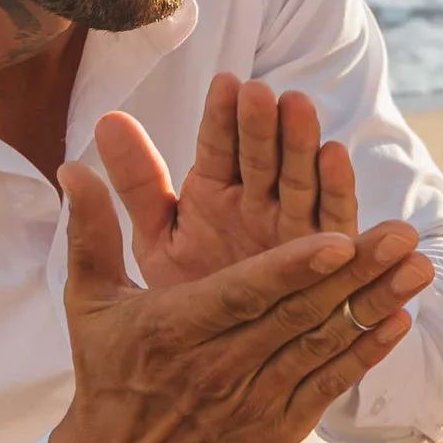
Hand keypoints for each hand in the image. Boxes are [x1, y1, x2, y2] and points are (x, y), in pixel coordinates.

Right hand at [49, 166, 432, 442]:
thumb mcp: (88, 302)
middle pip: (297, 314)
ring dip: (374, 306)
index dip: (293, 269)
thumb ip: (91, 231)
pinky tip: (399, 320)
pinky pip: (328, 386)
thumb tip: (73, 164)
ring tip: (418, 267)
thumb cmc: (106, 372)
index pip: (243, 294)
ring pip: (321, 346)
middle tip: (402, 234)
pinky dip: (365, 354)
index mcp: (173, 329)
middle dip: (355, 274)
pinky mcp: (276, 429)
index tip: (337, 238)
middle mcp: (216, 368)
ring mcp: (251, 402)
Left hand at [93, 74, 362, 289]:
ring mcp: (294, 223)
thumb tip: (105, 119)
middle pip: (262, 156)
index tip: (225, 84)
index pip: (218, 147)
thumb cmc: (187, 293)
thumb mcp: (158, 235)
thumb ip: (137, 182)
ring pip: (299, 178)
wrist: (213, 358)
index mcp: (215, 190)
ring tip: (298, 107)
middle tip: (261, 93)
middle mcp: (258, 200)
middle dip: (262, 125)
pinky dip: (336, 187)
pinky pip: (333, 218)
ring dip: (301, 142)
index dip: (221, 118)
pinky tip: (334, 155)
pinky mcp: (326, 250)